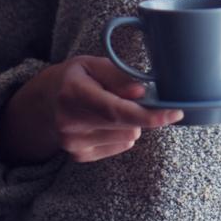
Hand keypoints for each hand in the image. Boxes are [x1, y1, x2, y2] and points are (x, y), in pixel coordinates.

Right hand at [0, 55, 183, 163]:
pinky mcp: (79, 156)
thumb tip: (141, 93)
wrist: (45, 102)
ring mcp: (73, 143)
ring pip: (128, 137)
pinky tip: (105, 122)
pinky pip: (120, 146)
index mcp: (73, 93)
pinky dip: (122, 133)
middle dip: (142, 112)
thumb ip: (118, 76)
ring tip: (111, 107)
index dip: (149, 115)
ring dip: (130, 123)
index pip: (116, 110)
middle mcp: (70, 122)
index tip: (175, 113)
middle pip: (126, 125)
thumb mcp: (94, 64)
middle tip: (135, 97)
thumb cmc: (76, 78)